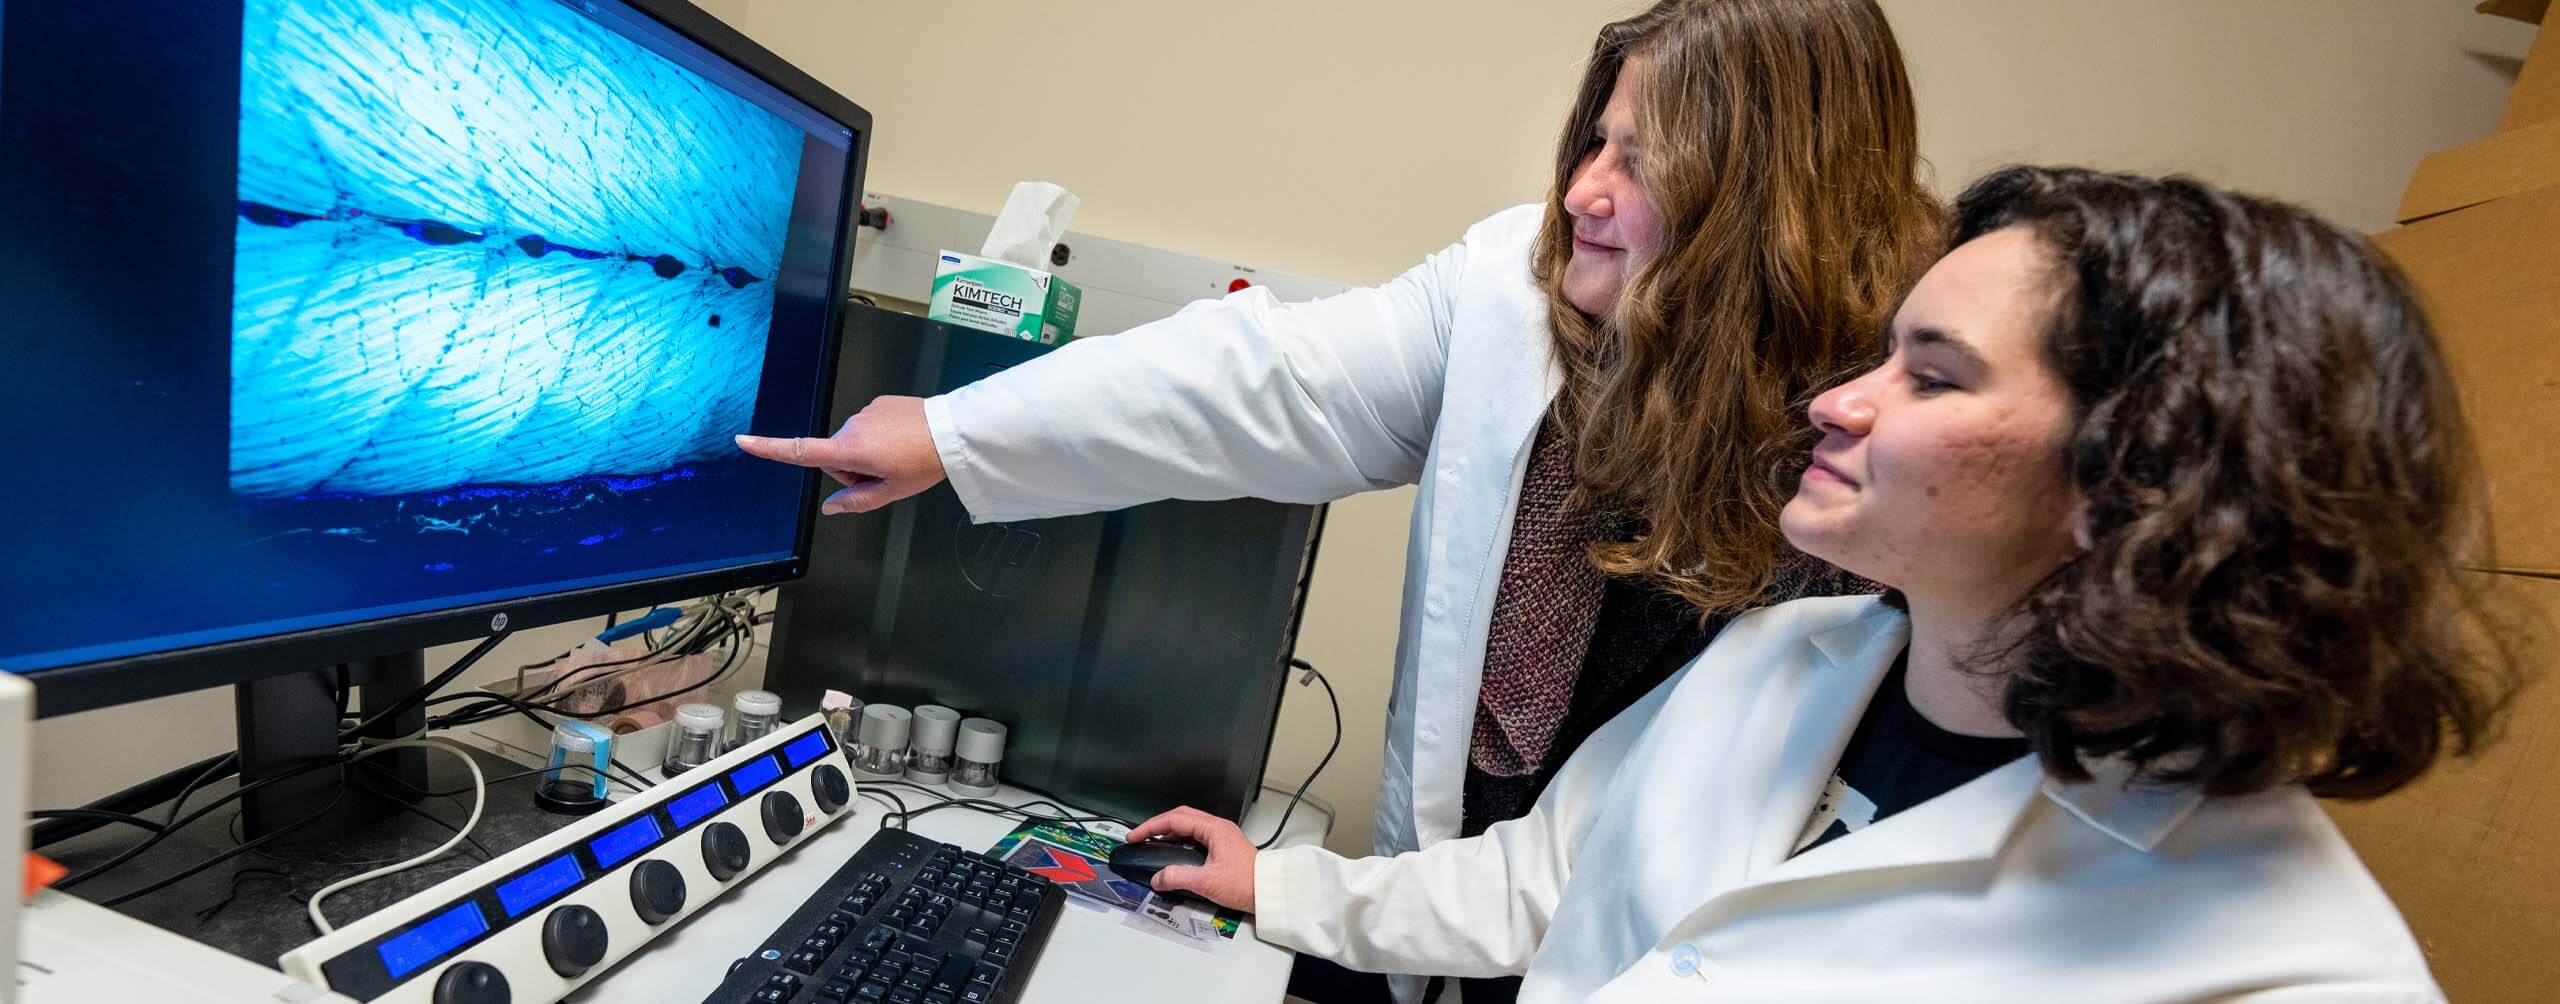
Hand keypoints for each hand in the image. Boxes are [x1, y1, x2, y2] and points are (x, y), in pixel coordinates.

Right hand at [734, 395, 944, 513]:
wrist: (952, 431)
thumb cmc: (925, 461)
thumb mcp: (891, 492)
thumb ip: (856, 501)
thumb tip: (831, 508)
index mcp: (849, 450)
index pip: (800, 451)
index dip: (769, 448)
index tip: (743, 440)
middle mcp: (852, 427)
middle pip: (835, 457)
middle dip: (853, 469)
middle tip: (885, 475)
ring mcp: (865, 412)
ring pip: (853, 442)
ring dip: (869, 453)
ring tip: (899, 457)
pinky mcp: (879, 403)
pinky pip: (870, 426)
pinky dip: (881, 437)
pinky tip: (902, 441)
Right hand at [1125, 806, 1258, 912]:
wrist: (1269, 891)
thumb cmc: (1248, 883)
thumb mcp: (1207, 882)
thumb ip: (1178, 878)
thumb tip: (1158, 878)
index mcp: (1215, 829)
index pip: (1175, 819)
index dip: (1151, 827)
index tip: (1135, 835)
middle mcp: (1218, 828)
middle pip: (1180, 817)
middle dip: (1157, 826)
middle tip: (1140, 836)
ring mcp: (1221, 836)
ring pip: (1188, 826)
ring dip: (1169, 833)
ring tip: (1152, 844)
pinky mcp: (1223, 847)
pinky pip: (1196, 837)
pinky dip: (1180, 842)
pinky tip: (1173, 854)